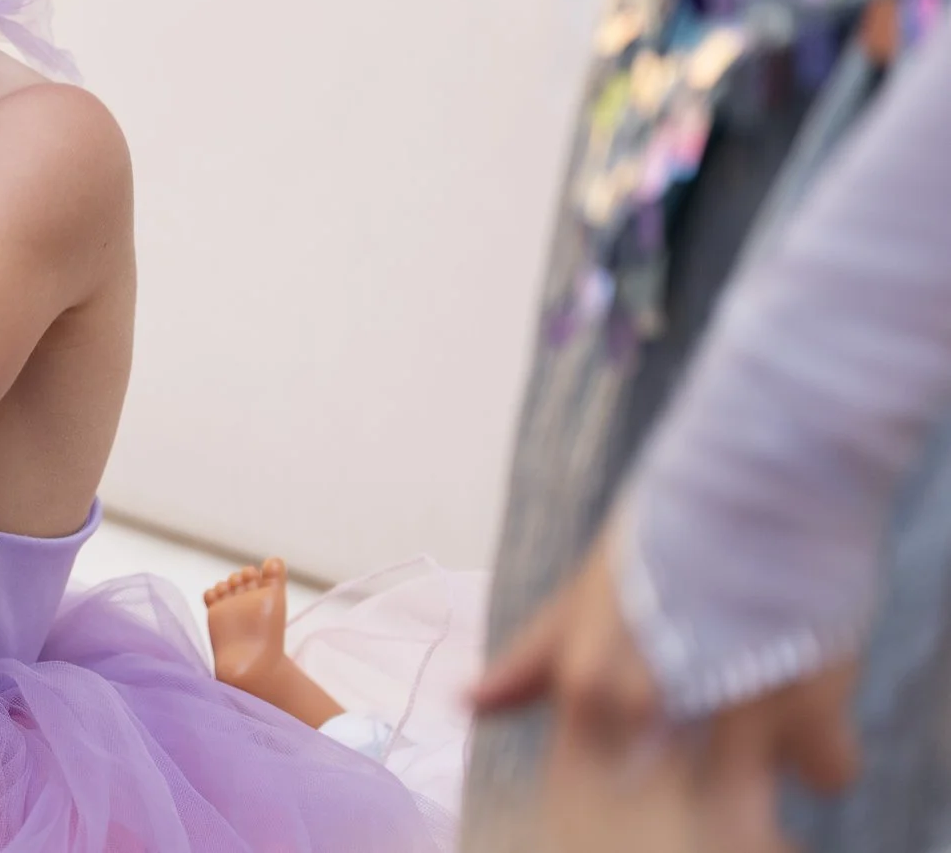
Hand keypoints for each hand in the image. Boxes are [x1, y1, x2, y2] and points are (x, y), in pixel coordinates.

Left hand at [474, 526, 859, 851]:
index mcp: (589, 691)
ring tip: (746, 727)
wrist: (759, 479)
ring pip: (745, 811)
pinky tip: (804, 713)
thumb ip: (534, 663)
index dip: (613, 797)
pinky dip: (819, 751)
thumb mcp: (588, 597)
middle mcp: (651, 708)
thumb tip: (466, 705)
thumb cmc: (664, 538)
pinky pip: (826, 771)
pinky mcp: (815, 703)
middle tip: (697, 747)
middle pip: (670, 814)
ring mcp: (732, 709)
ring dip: (750, 781)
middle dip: (685, 797)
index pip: (588, 800)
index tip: (638, 775)